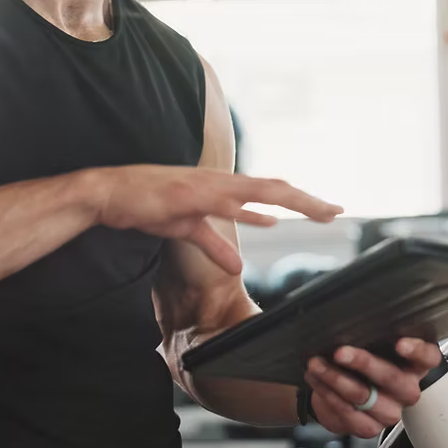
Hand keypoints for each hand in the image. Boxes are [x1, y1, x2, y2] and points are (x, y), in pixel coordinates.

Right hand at [90, 165, 341, 273]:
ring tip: (320, 210)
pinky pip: (222, 206)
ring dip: (291, 200)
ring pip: (258, 191)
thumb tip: (237, 265)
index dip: (300, 199)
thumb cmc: (148, 205)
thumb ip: (214, 244)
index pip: (270, 191)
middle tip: (338, 211)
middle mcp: (220, 182)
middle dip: (308, 200)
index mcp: (223, 187)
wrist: (110, 193)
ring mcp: (206, 187)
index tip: (327, 210)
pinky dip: (247, 212)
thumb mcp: (188, 229)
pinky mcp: (188, 198)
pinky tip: (269, 220)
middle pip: (274, 188)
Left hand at [304, 339, 443, 438]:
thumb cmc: (364, 362)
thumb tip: (353, 321)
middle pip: (391, 377)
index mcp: (415, 365)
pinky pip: (346, 411)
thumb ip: (374, 336)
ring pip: (362, 394)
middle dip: (362, 362)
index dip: (417, 351)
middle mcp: (407, 390)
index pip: (428, 357)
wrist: (344, 392)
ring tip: (316, 364)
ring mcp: (390, 412)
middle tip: (340, 352)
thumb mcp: (373, 345)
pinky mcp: (370, 428)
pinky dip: (327, 392)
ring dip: (334, 377)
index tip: (400, 344)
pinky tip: (316, 379)